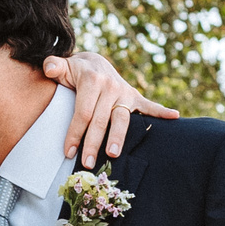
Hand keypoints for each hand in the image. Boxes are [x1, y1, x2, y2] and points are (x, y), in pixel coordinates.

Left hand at [46, 51, 178, 166]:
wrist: (93, 62)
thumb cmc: (74, 72)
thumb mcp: (62, 67)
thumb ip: (54, 66)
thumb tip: (49, 68)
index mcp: (92, 80)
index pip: (83, 112)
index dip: (75, 133)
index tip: (68, 152)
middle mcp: (110, 86)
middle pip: (101, 120)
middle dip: (94, 143)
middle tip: (88, 163)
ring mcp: (124, 92)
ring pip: (122, 118)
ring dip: (119, 136)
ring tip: (115, 154)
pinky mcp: (134, 96)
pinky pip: (149, 105)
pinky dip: (162, 111)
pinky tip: (175, 117)